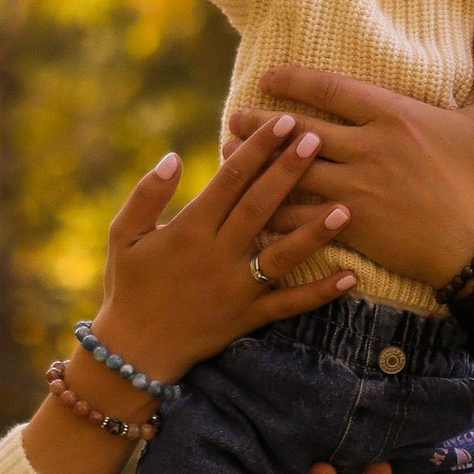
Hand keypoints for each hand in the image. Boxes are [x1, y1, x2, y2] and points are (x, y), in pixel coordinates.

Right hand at [23, 123, 354, 473]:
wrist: (134, 351)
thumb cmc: (128, 284)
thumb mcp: (123, 235)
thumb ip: (147, 194)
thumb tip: (175, 156)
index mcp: (188, 231)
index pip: (229, 181)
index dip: (257, 150)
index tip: (284, 123)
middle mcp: (216, 257)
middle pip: (260, 207)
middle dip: (289, 172)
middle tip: (317, 140)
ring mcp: (236, 289)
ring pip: (281, 255)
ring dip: (314, 231)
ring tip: (345, 207)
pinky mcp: (249, 316)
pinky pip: (289, 304)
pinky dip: (320, 292)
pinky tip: (350, 276)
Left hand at [227, 24, 473, 292]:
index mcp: (394, 114)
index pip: (329, 88)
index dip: (293, 79)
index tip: (268, 77)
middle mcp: (367, 147)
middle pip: (298, 130)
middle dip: (261, 124)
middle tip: (234, 117)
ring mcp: (355, 188)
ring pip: (290, 172)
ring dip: (255, 165)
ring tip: (228, 156)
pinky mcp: (351, 226)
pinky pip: (298, 216)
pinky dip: (270, 211)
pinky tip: (248, 207)